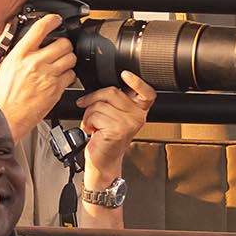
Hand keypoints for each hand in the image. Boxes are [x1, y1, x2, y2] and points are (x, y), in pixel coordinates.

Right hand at [0, 13, 76, 140]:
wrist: (6, 118)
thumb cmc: (2, 95)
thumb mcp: (0, 66)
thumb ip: (8, 47)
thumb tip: (10, 31)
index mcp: (19, 55)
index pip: (40, 28)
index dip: (52, 20)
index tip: (56, 20)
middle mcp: (35, 63)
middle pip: (63, 43)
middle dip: (63, 45)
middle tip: (59, 49)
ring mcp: (48, 76)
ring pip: (71, 58)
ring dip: (68, 59)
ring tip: (60, 64)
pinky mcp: (56, 90)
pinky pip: (71, 76)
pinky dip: (68, 76)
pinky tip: (59, 78)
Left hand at [77, 70, 155, 184]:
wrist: (103, 161)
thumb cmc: (106, 139)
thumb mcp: (115, 116)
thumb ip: (115, 101)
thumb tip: (103, 87)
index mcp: (139, 110)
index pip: (147, 92)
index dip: (137, 82)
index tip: (125, 74)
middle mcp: (137, 117)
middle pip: (113, 92)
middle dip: (94, 99)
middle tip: (90, 110)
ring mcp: (128, 123)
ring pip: (100, 104)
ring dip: (89, 114)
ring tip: (94, 125)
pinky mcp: (117, 130)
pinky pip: (95, 115)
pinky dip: (88, 122)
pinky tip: (93, 131)